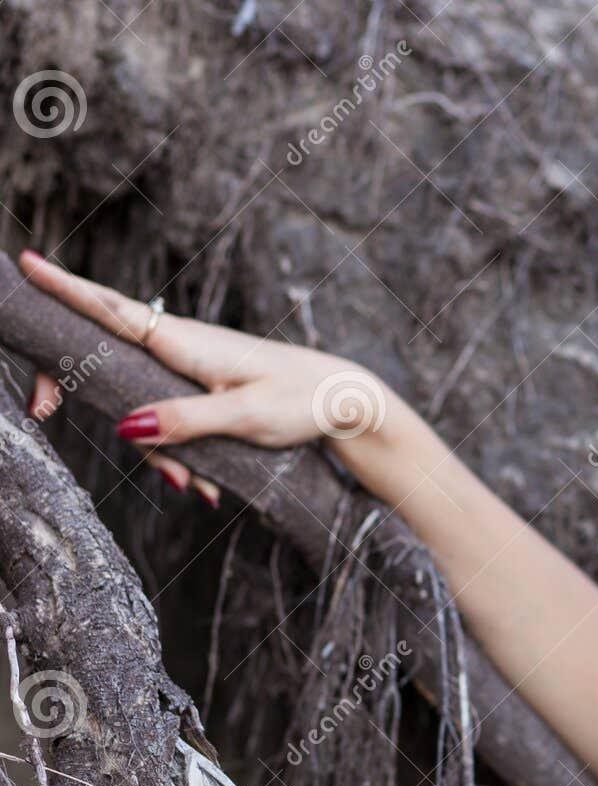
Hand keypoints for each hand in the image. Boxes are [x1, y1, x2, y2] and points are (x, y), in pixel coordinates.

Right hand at [18, 250, 390, 501]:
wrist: (343, 404)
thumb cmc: (302, 401)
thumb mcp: (246, 417)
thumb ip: (186, 421)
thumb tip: (123, 426)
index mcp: (187, 343)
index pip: (114, 310)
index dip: (67, 288)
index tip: (26, 263)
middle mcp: (180, 350)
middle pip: (103, 362)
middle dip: (77, 394)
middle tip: (40, 411)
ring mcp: (188, 373)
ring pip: (138, 409)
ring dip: (157, 455)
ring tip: (197, 487)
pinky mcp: (200, 395)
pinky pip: (168, 427)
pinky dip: (181, 460)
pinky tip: (207, 487)